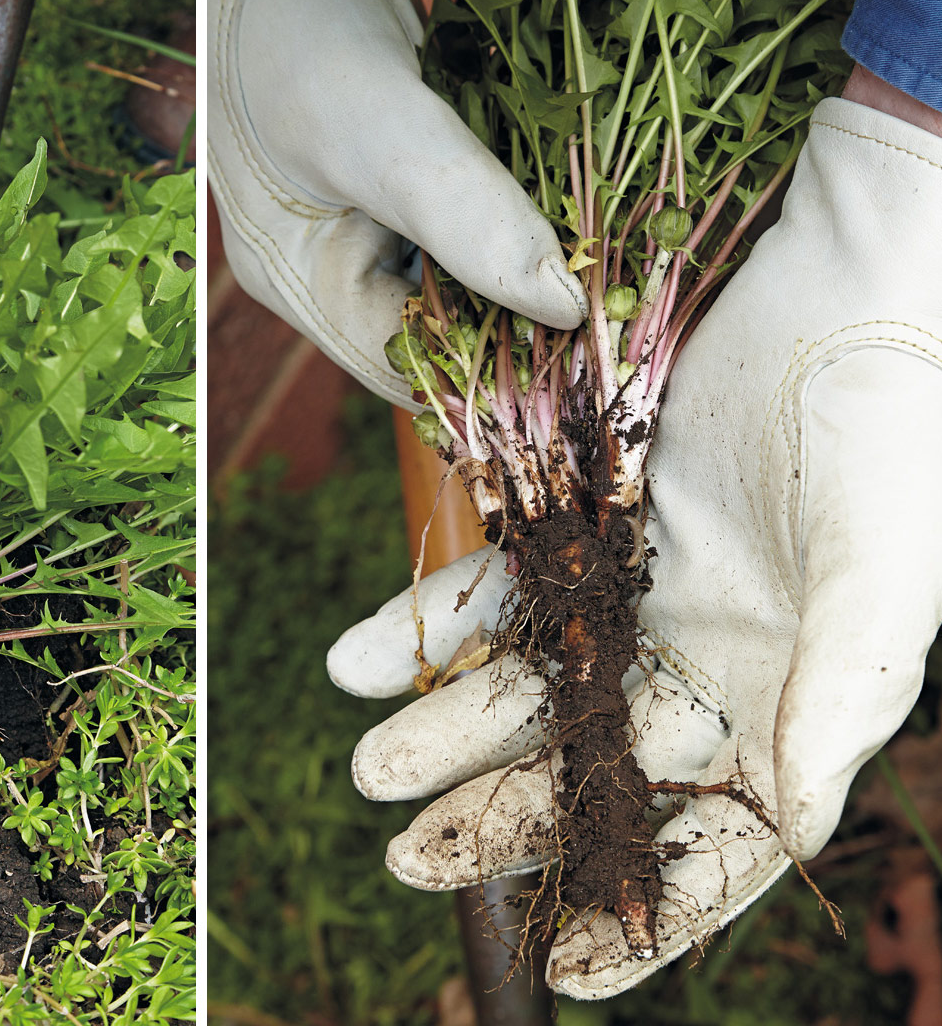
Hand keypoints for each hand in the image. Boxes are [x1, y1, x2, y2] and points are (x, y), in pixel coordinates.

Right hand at [208, 0, 584, 406]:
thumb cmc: (289, 22)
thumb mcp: (376, 126)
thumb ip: (462, 216)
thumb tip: (564, 310)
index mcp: (304, 284)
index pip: (414, 371)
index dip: (499, 367)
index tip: (591, 335)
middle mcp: (336, 267)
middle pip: (446, 329)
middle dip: (524, 309)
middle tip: (613, 276)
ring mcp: (369, 220)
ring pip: (469, 272)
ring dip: (532, 254)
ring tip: (601, 229)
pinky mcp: (403, 175)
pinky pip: (473, 217)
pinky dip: (522, 208)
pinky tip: (567, 186)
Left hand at [327, 94, 941, 996]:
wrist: (846, 283)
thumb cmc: (893, 427)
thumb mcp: (886, 575)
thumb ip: (838, 698)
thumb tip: (787, 827)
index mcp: (787, 700)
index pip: (712, 840)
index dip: (645, 915)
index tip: (563, 969)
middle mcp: (705, 660)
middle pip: (590, 767)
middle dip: (500, 815)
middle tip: (407, 858)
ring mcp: (638, 590)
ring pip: (525, 682)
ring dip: (442, 726)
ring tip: (364, 772)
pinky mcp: (586, 517)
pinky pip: (492, 579)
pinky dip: (425, 621)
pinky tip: (352, 658)